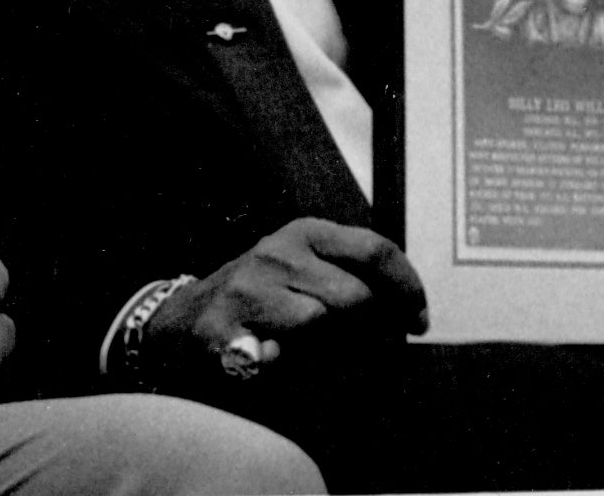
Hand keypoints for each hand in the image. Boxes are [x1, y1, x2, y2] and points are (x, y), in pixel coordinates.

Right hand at [153, 218, 426, 372]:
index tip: (418, 321)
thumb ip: (353, 275)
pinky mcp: (226, 332)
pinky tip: (277, 362)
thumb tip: (409, 311)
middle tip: (373, 350)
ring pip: (319, 325)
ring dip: (331, 353)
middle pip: (355, 296)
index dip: (408, 288)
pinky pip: (281, 360)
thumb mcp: (306, 266)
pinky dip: (288, 369)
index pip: (374, 249)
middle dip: (373, 332)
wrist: (185, 321)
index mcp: (304, 234)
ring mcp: (248, 293)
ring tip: (318, 356)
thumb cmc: (262, 298)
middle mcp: (276, 255)